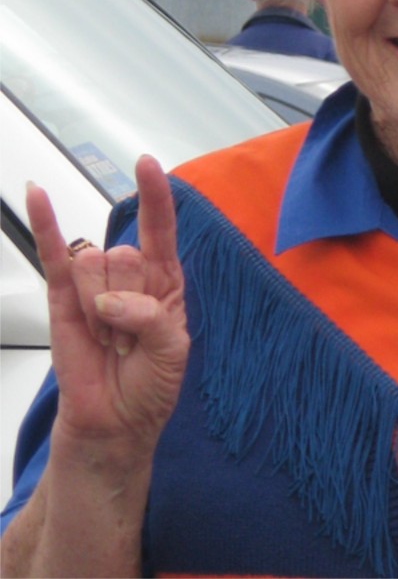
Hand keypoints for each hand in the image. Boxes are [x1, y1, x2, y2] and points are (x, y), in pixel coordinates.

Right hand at [26, 155, 189, 453]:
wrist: (113, 424)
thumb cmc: (150, 385)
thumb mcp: (172, 352)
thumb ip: (151, 318)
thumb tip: (108, 302)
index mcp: (163, 280)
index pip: (160, 228)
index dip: (155, 196)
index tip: (145, 163)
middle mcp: (129, 274)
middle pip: (124, 253)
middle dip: (126, 302)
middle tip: (127, 342)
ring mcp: (93, 282)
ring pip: (93, 263)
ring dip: (98, 309)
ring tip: (106, 340)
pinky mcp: (61, 297)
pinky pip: (52, 254)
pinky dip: (45, 224)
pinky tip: (36, 193)